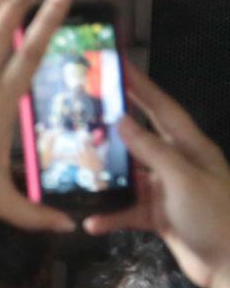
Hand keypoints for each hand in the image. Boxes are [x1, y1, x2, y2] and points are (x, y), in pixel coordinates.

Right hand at [85, 62, 229, 287]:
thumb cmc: (214, 216)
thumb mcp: (183, 179)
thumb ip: (152, 151)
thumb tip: (121, 120)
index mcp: (190, 148)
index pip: (161, 109)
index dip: (140, 87)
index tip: (115, 66)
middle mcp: (176, 165)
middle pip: (139, 139)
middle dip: (111, 128)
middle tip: (79, 114)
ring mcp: (167, 191)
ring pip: (127, 177)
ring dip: (102, 177)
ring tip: (72, 168)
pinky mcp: (158, 217)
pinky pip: (127, 211)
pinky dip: (109, 216)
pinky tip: (90, 221)